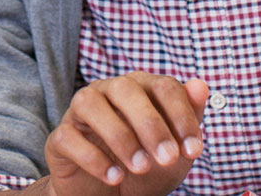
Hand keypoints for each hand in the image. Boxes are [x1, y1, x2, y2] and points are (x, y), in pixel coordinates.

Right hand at [41, 73, 209, 195]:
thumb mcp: (174, 148)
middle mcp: (107, 91)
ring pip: (91, 104)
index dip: (181, 116)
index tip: (193, 150)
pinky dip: (94, 158)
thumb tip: (200, 85)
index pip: (162, 86)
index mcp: (139, 88)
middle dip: (151, 124)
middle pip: (126, 88)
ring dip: (120, 136)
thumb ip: (189, 116)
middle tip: (168, 158)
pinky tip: (115, 176)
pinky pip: (70, 137)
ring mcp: (79, 112)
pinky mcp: (60, 138)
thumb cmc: (145, 166)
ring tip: (140, 166)